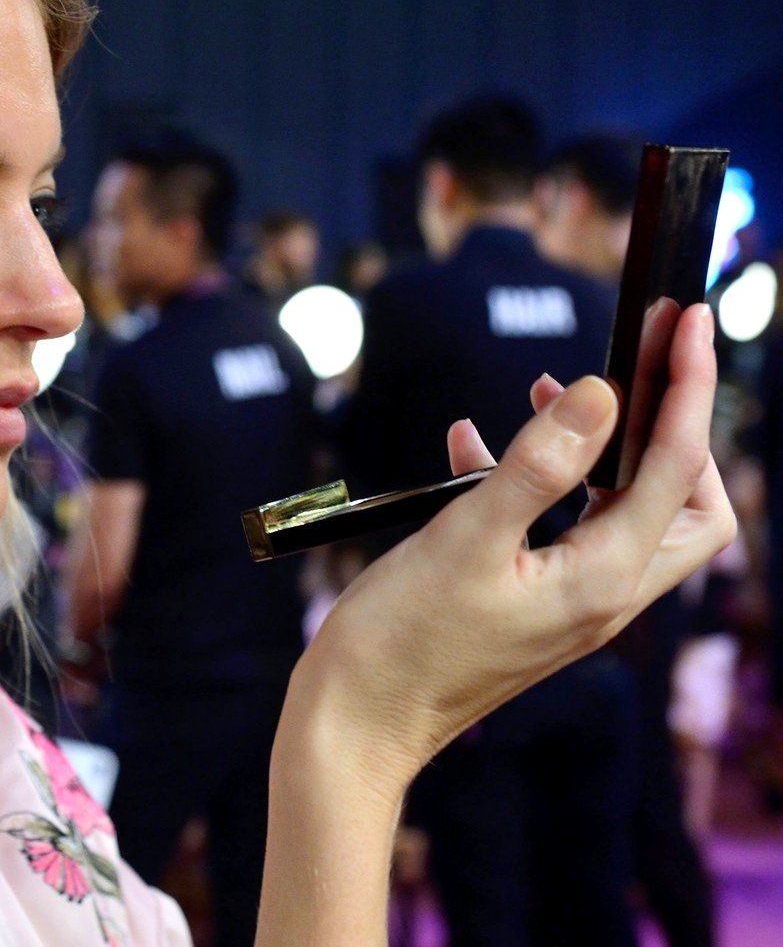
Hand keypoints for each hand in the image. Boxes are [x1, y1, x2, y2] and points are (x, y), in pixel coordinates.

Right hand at [301, 303, 734, 784]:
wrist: (356, 723)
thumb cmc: (403, 642)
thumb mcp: (466, 539)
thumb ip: (539, 464)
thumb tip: (604, 394)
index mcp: (602, 579)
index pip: (678, 467)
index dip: (688, 387)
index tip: (688, 321)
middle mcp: (602, 595)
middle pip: (686, 506)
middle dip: (675, 430)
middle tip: (641, 370)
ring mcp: (569, 605)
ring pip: (623, 514)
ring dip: (602, 450)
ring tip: (546, 392)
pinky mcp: (530, 606)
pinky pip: (558, 531)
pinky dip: (537, 481)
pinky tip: (472, 445)